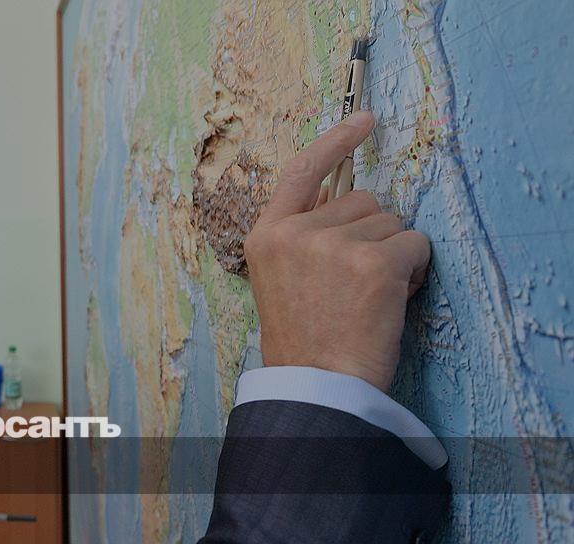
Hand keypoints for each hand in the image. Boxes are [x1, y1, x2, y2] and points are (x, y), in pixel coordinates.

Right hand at [243, 111, 429, 390]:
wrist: (317, 388)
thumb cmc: (305, 342)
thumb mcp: (281, 280)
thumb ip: (303, 237)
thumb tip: (346, 199)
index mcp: (266, 236)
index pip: (302, 172)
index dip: (335, 143)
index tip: (363, 119)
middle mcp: (295, 233)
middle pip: (361, 199)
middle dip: (371, 232)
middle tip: (357, 281)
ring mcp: (333, 245)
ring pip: (391, 222)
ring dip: (392, 253)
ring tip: (370, 296)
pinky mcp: (372, 263)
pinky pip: (415, 244)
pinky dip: (415, 269)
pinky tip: (392, 299)